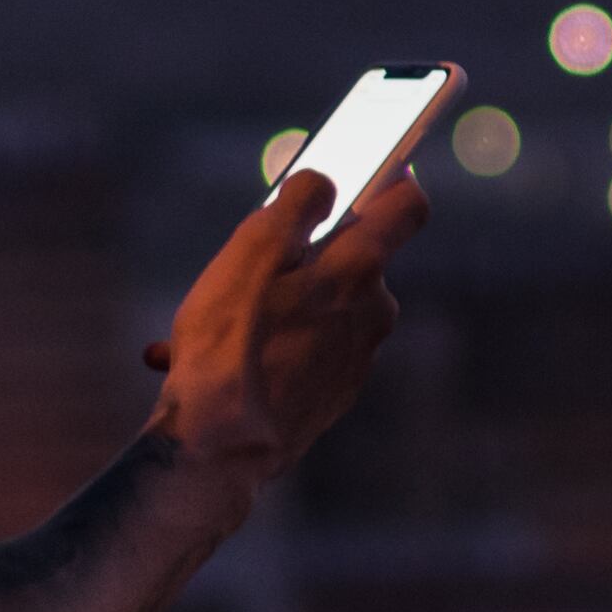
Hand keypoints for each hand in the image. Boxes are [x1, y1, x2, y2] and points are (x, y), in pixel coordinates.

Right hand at [144, 165, 424, 483]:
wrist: (218, 448)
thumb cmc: (230, 343)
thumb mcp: (255, 250)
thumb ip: (299, 202)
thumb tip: (325, 182)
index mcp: (359, 271)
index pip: (407, 207)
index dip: (395, 177)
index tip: (376, 163)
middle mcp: (371, 315)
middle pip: (352, 260)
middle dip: (306, 254)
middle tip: (248, 264)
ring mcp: (354, 360)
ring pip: (317, 310)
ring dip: (269, 308)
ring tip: (206, 324)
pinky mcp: (329, 397)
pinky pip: (300, 353)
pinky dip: (263, 348)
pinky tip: (204, 359)